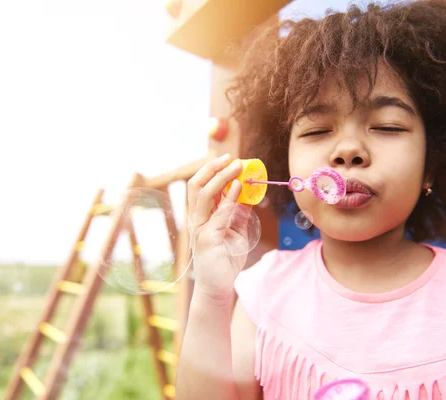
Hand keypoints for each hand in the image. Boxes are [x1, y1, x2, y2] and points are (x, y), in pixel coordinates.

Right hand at [187, 154, 253, 301]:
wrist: (219, 287)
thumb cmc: (226, 260)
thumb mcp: (237, 231)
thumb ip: (239, 213)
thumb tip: (248, 193)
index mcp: (202, 216)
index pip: (202, 186)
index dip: (213, 170)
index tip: (229, 160)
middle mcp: (197, 219)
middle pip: (196, 185)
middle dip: (212, 168)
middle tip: (230, 157)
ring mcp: (199, 228)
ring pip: (203, 194)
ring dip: (221, 177)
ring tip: (236, 166)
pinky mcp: (207, 238)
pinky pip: (218, 213)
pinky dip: (228, 198)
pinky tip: (238, 187)